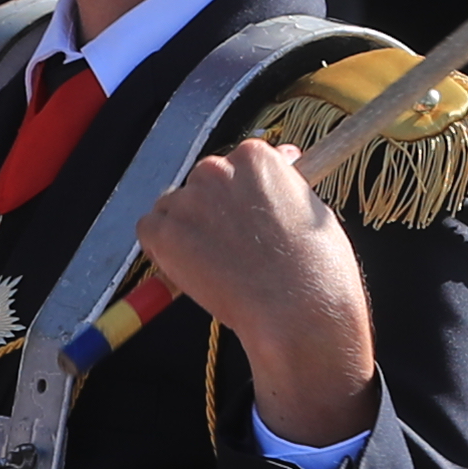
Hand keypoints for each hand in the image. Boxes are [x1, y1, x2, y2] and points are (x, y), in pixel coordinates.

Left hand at [137, 140, 378, 450]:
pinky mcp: (164, 232)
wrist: (297, 311)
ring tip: (217, 266)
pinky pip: (150, 232)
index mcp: (256, 157)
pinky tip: (193, 270)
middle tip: (233, 249)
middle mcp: (217, 169)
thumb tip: (286, 162)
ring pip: (174, 208)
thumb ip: (286, 186)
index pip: (237, 164)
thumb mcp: (312, 209)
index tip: (248, 216)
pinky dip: (163, 250)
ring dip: (188, 230)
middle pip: (203, 184)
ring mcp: (188, 200)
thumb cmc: (317, 267)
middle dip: (214, 212)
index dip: (242, 195)